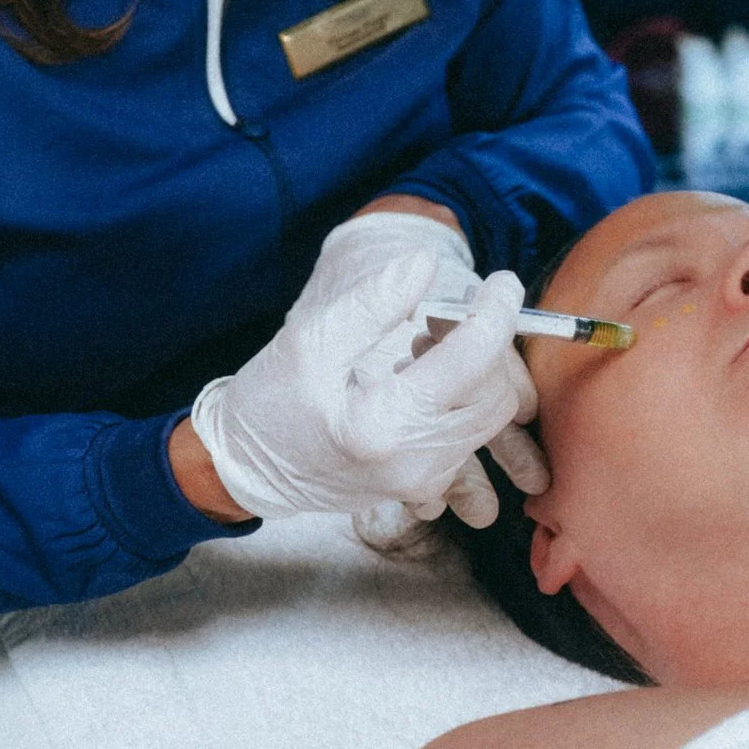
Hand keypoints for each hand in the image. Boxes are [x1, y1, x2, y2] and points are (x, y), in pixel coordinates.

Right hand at [189, 212, 548, 525]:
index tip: (502, 281)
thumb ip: (374, 302)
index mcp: (384, 424)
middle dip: (485, 345)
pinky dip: (466, 399)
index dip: (497, 313)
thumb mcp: (311, 341)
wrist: (246, 469)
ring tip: (423, 346)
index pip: (472, 360)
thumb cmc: (270, 402)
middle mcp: (414, 463)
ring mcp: (422, 482)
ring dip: (476, 372)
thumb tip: (428, 263)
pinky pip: (473, 437)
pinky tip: (422, 379)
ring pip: (492, 418)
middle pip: (495, 394)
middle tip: (441, 315)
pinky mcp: (423, 486)